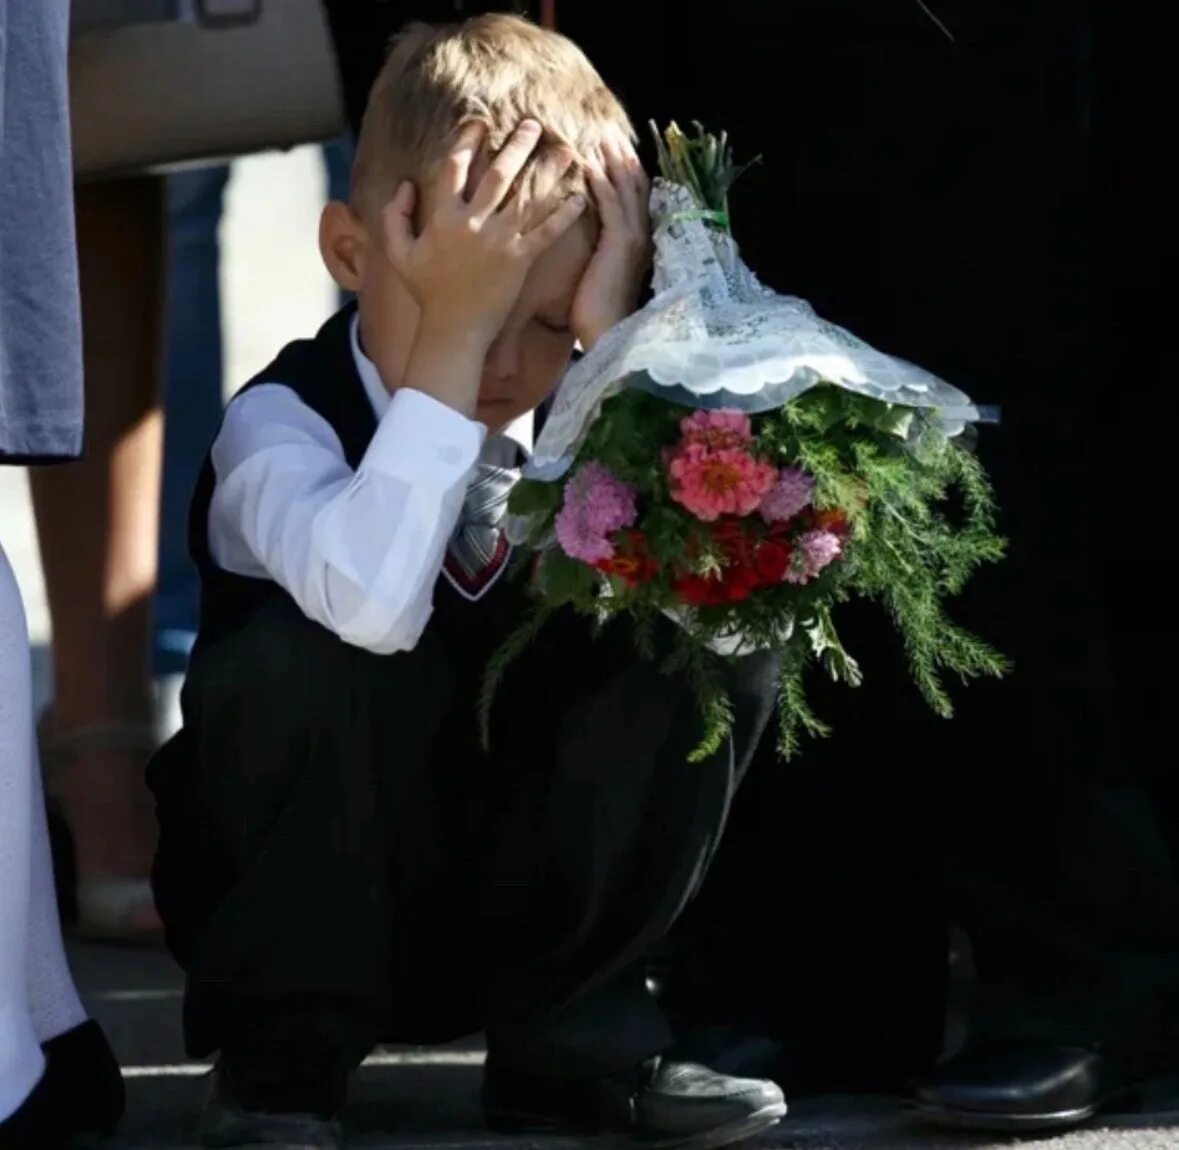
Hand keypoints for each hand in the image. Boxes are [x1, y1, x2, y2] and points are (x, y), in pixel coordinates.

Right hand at [383, 119, 586, 350]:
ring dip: (548, 172)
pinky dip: (563, 215)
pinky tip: (579, 198)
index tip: (480, 122)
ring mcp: (498, 242)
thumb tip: (405, 184)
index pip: (454, 168)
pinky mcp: (519, 261)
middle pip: (498, 174)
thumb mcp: (400, 253)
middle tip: (534, 125)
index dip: (466, 141)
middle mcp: (471, 223)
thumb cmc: (427, 293)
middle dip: (517, 145)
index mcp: (442, 217)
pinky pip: (545, 233)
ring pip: (526, 197)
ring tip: (567, 151)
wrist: (453, 330)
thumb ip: (394, 216)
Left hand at [571, 127, 651, 349]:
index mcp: (637, 244)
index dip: (626, 171)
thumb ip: (601, 255)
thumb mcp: (602, 277)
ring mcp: (633, 239)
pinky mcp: (619, 244)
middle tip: (606, 129)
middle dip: (622, 156)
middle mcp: (641, 236)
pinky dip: (599, 181)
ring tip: (598, 134)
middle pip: (635, 185)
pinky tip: (588, 162)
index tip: (612, 148)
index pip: (635, 198)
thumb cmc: (598, 317)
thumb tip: (591, 244)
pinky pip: (610, 204)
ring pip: (624, 189)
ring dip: (611, 160)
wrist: (609, 339)